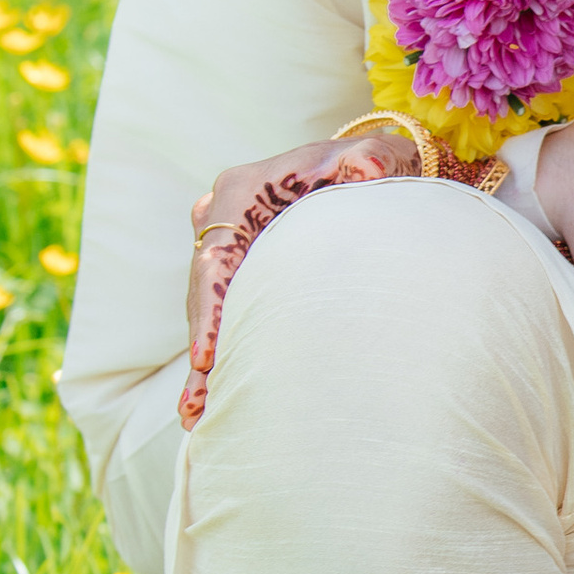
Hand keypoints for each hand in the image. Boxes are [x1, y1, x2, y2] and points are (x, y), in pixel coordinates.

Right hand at [180, 125, 424, 426]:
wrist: (367, 171)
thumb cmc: (370, 165)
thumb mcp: (375, 157)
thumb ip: (371, 160)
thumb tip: (369, 169)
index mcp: (244, 190)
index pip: (216, 256)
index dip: (210, 310)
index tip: (208, 357)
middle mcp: (223, 216)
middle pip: (203, 291)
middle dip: (201, 349)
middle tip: (197, 405)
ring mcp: (228, 245)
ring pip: (208, 308)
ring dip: (205, 361)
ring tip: (197, 415)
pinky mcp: (239, 269)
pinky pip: (225, 312)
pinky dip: (220, 352)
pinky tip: (212, 400)